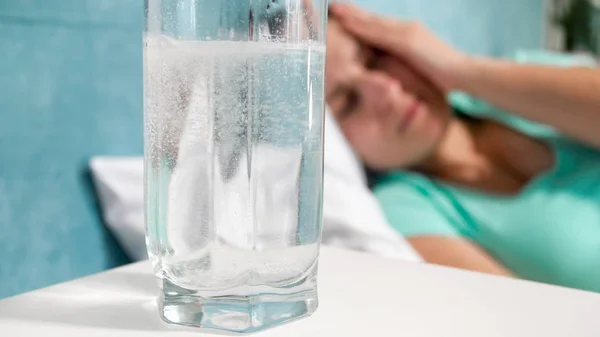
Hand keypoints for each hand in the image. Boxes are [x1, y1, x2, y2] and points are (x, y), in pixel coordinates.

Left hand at [329, 3, 470, 91]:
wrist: (465, 73)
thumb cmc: (444, 76)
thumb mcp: (417, 69)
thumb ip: (402, 65)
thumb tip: (388, 72)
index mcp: (406, 35)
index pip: (377, 25)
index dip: (358, 19)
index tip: (341, 14)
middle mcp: (405, 28)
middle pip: (371, 19)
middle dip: (351, 12)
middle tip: (330, 6)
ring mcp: (406, 32)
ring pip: (371, 22)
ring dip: (351, 15)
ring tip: (333, 9)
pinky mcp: (407, 40)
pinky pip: (378, 32)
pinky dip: (360, 26)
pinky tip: (345, 22)